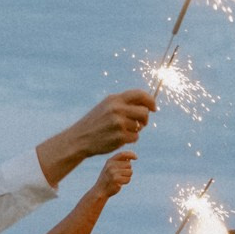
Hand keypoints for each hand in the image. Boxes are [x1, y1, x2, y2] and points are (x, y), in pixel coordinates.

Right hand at [37, 92, 156, 183]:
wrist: (80, 138)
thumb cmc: (97, 122)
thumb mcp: (107, 106)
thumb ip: (125, 103)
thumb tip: (148, 105)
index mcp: (114, 99)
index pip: (140, 94)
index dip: (150, 101)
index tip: (154, 108)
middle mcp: (117, 109)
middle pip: (144, 112)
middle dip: (145, 119)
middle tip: (140, 123)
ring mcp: (118, 123)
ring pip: (140, 126)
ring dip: (135, 130)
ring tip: (123, 131)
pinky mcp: (119, 136)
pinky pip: (135, 137)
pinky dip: (131, 139)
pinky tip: (119, 138)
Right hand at [96, 152, 135, 196]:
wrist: (100, 190)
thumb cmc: (108, 178)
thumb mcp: (111, 168)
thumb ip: (119, 162)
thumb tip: (130, 157)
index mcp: (110, 161)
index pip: (122, 154)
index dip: (131, 154)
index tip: (136, 157)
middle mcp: (111, 165)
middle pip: (129, 164)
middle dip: (128, 170)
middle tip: (121, 175)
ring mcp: (113, 172)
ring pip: (130, 172)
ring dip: (127, 176)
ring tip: (120, 179)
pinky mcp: (116, 179)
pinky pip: (128, 179)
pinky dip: (126, 181)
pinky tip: (119, 183)